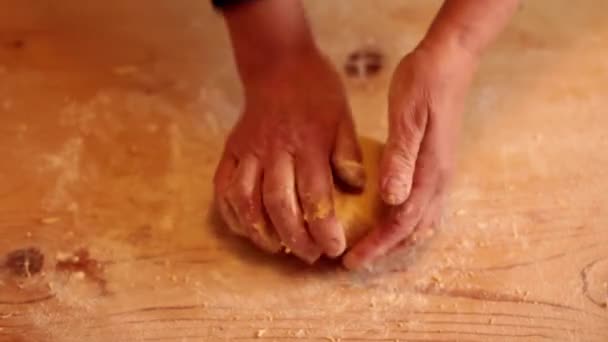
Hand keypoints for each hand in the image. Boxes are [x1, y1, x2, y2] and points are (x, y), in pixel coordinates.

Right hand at [214, 50, 364, 262]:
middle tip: (310, 255)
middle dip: (294, 238)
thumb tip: (356, 187)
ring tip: (276, 248)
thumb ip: (348, 152)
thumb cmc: (317, 92)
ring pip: (246, 200)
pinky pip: (223, 186)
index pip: (315, 196)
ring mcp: (248, 151)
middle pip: (279, 205)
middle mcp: (275, 151)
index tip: (334, 249)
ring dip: (260, 231)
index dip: (324, 228)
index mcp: (308, 144)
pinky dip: (231, 212)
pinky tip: (246, 228)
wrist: (278, 64)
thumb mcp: (343, 116)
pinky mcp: (231, 150)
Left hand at [344, 43, 478, 269]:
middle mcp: (439, 180)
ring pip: (422, 221)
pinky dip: (407, 222)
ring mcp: (441, 172)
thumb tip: (392, 200)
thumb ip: (401, 159)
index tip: (352, 260)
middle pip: (413, 230)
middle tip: (355, 260)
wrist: (450, 61)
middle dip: (385, 250)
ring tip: (372, 247)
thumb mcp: (408, 118)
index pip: (401, 223)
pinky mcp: (436, 163)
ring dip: (397, 239)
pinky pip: (425, 205)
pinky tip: (390, 217)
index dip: (377, 245)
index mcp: (430, 173)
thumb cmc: (424, 84)